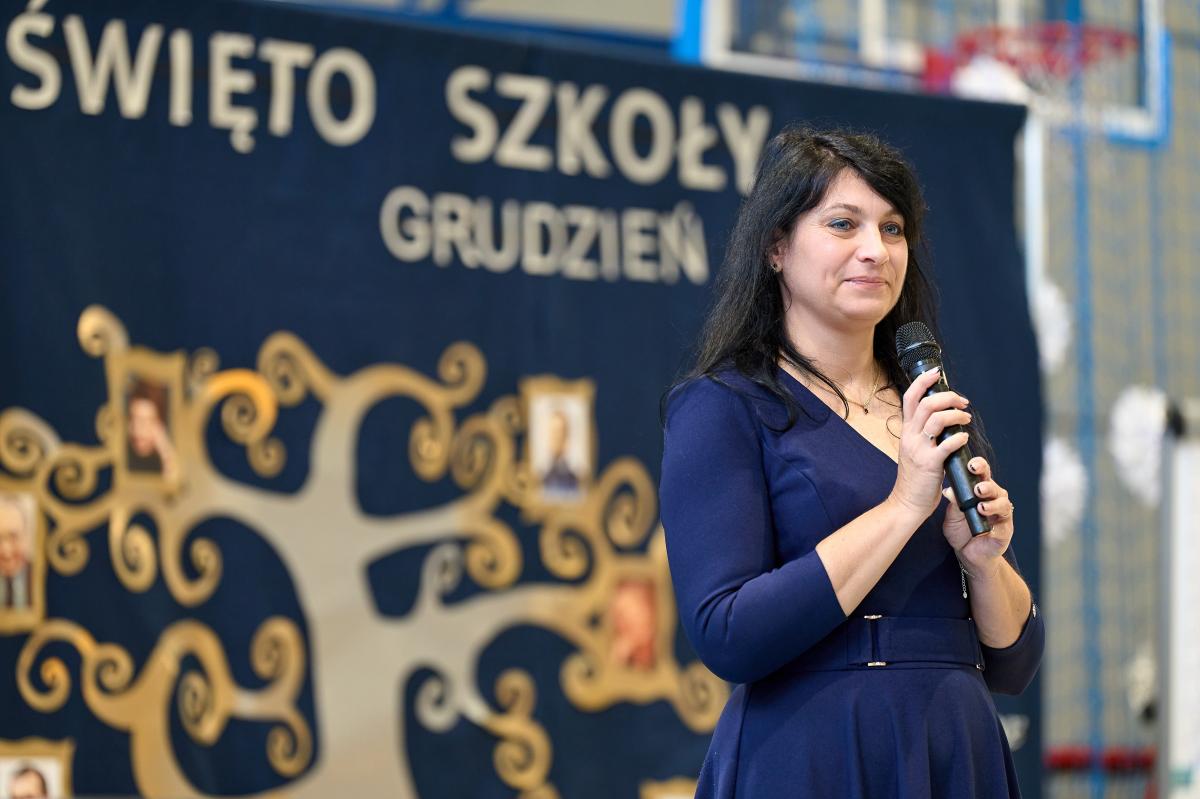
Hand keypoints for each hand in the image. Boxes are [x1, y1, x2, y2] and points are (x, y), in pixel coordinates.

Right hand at [888, 367, 972, 520]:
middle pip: (927, 403)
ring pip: (937, 419)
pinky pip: (947, 444)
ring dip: (956, 415)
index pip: (911, 397)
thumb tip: (945, 416)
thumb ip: (925, 432)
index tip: (938, 373)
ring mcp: (919, 449)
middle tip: (963, 402)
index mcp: (906, 430)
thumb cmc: (915, 477)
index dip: (923, 381)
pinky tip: (964, 439)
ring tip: (966, 419)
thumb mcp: (914, 449)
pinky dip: (959, 438)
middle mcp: (910, 436)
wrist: (907, 503)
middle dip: (948, 397)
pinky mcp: (930, 464)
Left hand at [942, 456, 1013, 578]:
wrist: (967, 555)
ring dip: (992, 503)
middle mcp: (993, 499)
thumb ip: (954, 503)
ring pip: (1002, 502)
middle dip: (986, 483)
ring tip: (980, 506)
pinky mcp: (1005, 530)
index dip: (978, 467)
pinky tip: (988, 521)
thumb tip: (948, 490)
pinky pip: (1004, 523)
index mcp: (980, 492)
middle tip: (977, 487)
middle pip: (993, 486)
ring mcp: (1001, 514)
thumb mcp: (952, 516)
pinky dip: (997, 520)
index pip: (982, 474)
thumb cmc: (961, 531)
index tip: (970, 464)